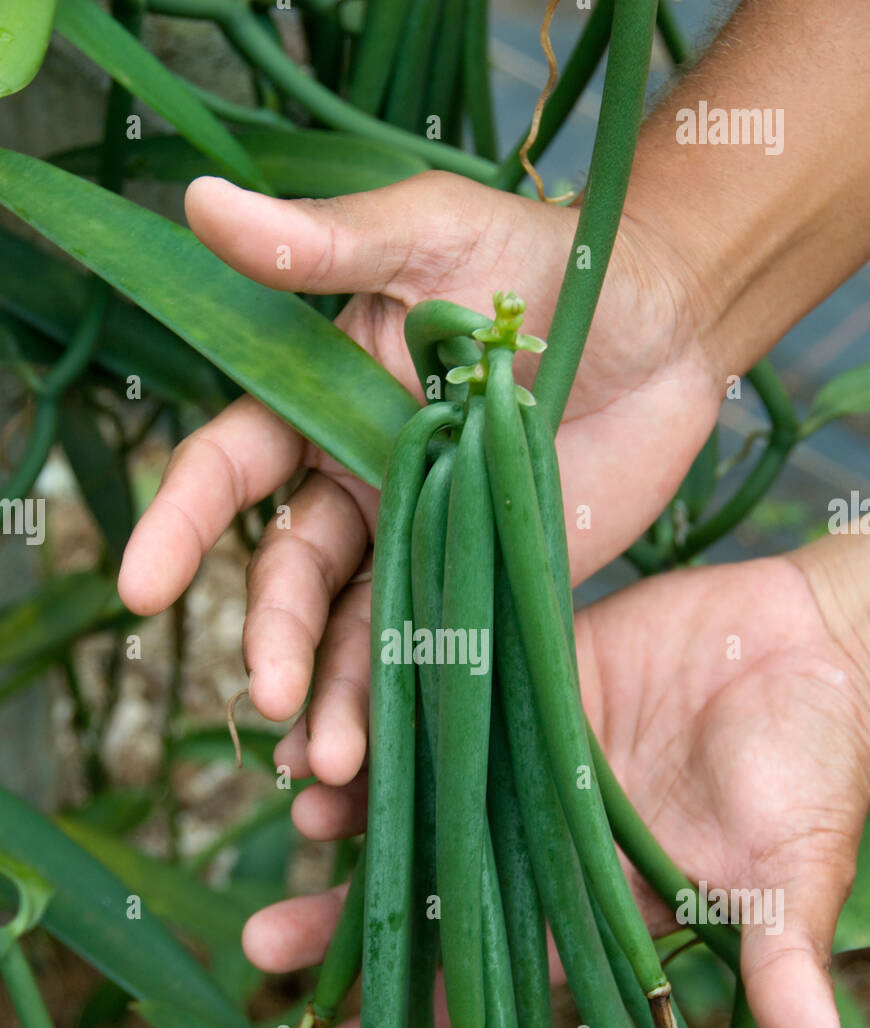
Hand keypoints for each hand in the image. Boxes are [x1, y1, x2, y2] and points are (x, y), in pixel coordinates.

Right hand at [118, 170, 719, 791]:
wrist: (666, 320)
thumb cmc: (544, 256)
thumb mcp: (434, 233)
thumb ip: (330, 244)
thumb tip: (202, 205)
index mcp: (325, 407)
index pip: (232, 472)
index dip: (182, 527)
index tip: (141, 585)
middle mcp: (360, 486)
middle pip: (293, 577)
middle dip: (276, 640)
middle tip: (273, 700)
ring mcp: (425, 542)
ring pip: (358, 633)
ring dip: (336, 698)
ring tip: (329, 766)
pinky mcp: (489, 583)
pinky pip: (438, 650)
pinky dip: (408, 704)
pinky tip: (383, 762)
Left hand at [245, 535, 869, 1027]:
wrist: (817, 645)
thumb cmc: (815, 763)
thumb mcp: (793, 869)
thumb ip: (782, 961)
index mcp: (593, 906)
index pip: (489, 986)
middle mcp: (538, 842)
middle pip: (427, 897)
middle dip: (348, 930)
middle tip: (264, 949)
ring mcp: (522, 764)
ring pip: (417, 806)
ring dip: (354, 822)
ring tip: (297, 829)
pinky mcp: (523, 684)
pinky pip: (438, 707)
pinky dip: (384, 720)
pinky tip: (328, 733)